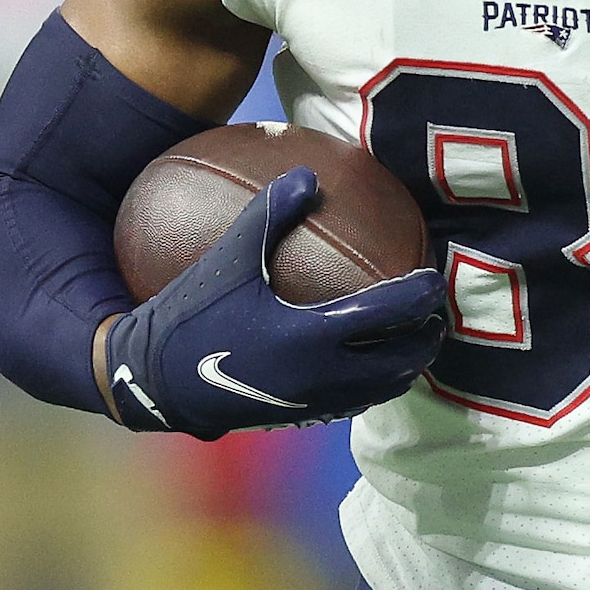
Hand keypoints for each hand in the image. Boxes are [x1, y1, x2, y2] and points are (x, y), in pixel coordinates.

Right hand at [99, 167, 447, 437]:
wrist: (154, 382)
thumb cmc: (189, 316)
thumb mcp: (228, 260)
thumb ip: (269, 213)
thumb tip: (306, 173)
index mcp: (311, 335)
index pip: (388, 315)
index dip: (419, 296)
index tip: (432, 279)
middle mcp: (322, 376)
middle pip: (400, 362)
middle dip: (426, 339)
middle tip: (435, 314)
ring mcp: (313, 402)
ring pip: (382, 390)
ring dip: (405, 366)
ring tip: (413, 341)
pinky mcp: (299, 416)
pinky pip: (355, 403)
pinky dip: (374, 385)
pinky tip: (368, 366)